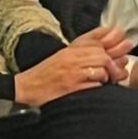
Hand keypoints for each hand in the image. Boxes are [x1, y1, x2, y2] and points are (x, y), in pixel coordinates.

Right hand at [15, 26, 130, 107]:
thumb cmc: (44, 76)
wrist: (26, 89)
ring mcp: (72, 74)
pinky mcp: (71, 88)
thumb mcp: (61, 58)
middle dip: (111, 67)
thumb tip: (102, 54)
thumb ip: (80, 54)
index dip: (108, 54)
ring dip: (106, 78)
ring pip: (101, 70)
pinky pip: (94, 86)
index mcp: (69, 51)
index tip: (111, 62)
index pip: (98, 46)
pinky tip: (94, 91)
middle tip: (112, 76)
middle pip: (102, 57)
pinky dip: (98, 89)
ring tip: (102, 83)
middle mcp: (72, 60)